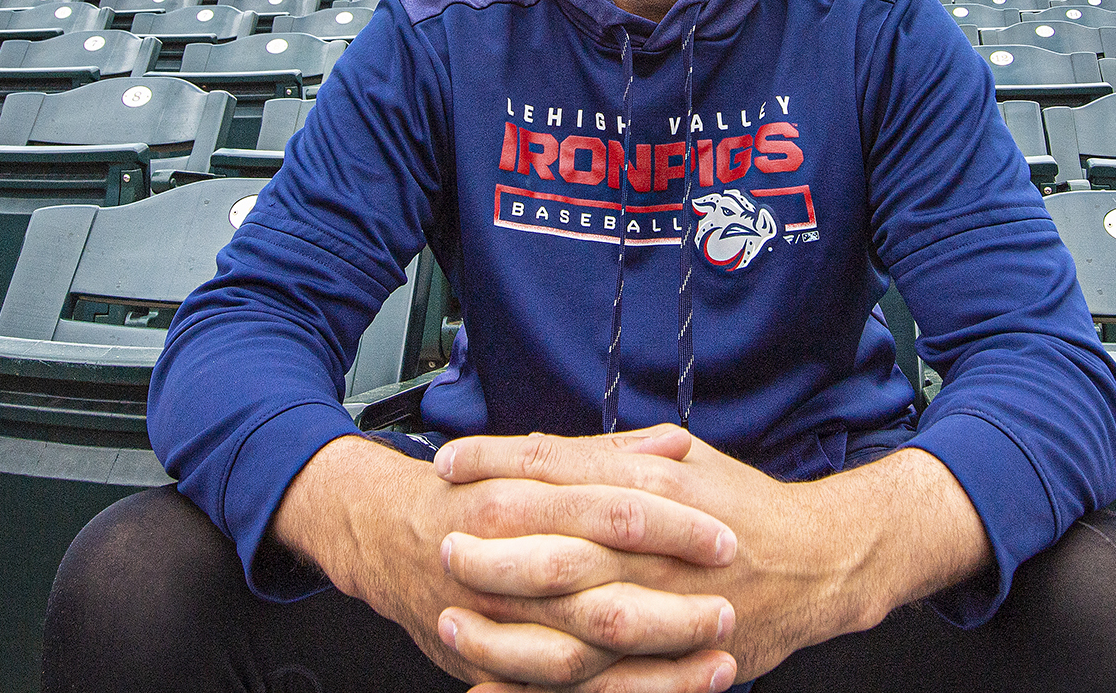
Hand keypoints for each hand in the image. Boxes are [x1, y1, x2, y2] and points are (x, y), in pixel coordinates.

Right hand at [271, 432, 740, 689]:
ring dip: (657, 660)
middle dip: (672, 602)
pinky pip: (560, 692)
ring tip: (719, 654)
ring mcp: (497, 620)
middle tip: (729, 602)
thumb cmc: (474, 495)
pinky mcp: (493, 663)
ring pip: (585, 653)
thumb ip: (606, 456)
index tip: (725, 537)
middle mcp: (504, 561)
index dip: (673, 525)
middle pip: (602, 588)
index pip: (610, 508)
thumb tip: (674, 447)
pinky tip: (672, 690)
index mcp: (520, 498)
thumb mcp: (535, 465)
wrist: (386, 536)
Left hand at [438, 428, 989, 687]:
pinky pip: (602, 683)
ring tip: (454, 614)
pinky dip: (545, 689)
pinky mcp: (674, 662)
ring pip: (578, 622)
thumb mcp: (683, 459)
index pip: (564, 469)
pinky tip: (493, 685)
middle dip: (498, 545)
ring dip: (511, 621)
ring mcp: (668, 611)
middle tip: (442, 538)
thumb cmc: (743, 507)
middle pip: (565, 546)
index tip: (448, 462)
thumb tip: (540, 450)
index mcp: (658, 487)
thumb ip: (613, 454)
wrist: (819, 566)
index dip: (500, 464)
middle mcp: (661, 548)